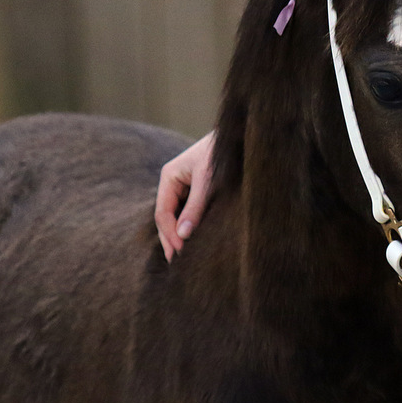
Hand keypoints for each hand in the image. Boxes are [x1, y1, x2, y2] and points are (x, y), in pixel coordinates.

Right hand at [155, 130, 215, 261]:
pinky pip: (187, 213)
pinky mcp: (196, 191)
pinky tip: (194, 242)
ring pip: (175, 217)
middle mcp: (172, 183)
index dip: (170, 234)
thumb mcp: (208, 181)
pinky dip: (189, 227)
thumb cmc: (221, 154)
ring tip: (183, 258)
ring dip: (179, 235)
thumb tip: (183, 236)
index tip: (180, 252)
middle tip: (177, 264)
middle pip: (165, 218)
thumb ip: (195, 207)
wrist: (239, 139)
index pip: (162, 213)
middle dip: (170, 239)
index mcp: (169, 177)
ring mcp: (183, 187)